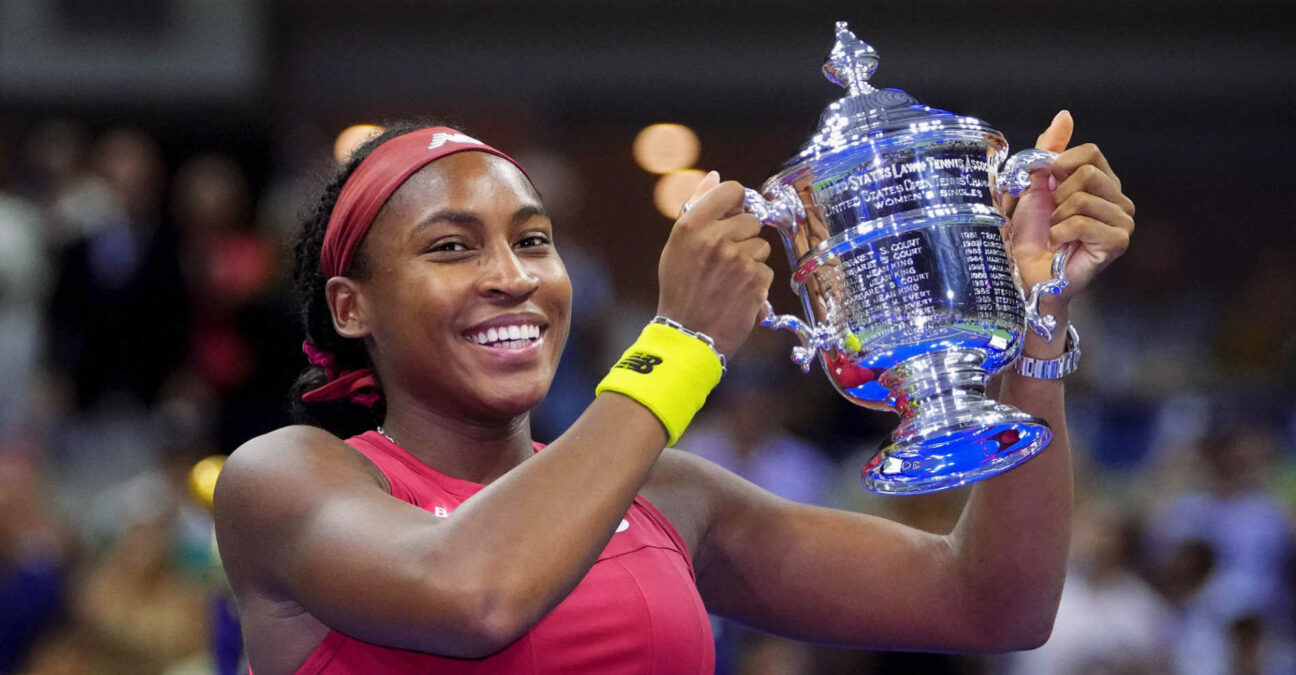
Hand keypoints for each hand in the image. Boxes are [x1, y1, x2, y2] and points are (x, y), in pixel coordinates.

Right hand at [657, 171, 772, 357]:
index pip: (732, 190)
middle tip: (724, 259)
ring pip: (761, 245)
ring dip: (750, 260)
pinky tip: (737, 292)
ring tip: (729, 278)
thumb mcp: (677, 245)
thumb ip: (697, 208)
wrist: (687, 333)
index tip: (732, 217)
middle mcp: (715, 238)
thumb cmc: (680, 288)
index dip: (736, 203)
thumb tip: (715, 176)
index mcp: (692, 225)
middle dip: (743, 236)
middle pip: (752, 219)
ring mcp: (737, 259)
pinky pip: (766, 268)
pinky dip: (756, 281)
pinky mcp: (755, 279)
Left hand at [1005, 111, 1135, 312]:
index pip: (1090, 152)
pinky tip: (1060, 245)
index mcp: (1103, 181)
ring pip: (1081, 198)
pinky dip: (1060, 233)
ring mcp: (1122, 221)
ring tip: (1055, 233)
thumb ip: (1049, 150)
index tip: (1046, 186)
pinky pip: (1083, 222)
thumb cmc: (1030, 232)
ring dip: (1056, 217)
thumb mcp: (1033, 183)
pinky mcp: (1117, 242)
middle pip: (1086, 173)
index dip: (1059, 166)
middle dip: (1056, 195)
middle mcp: (1119, 199)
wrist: (1026, 272)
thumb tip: (1065, 115)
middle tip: (1051, 217)